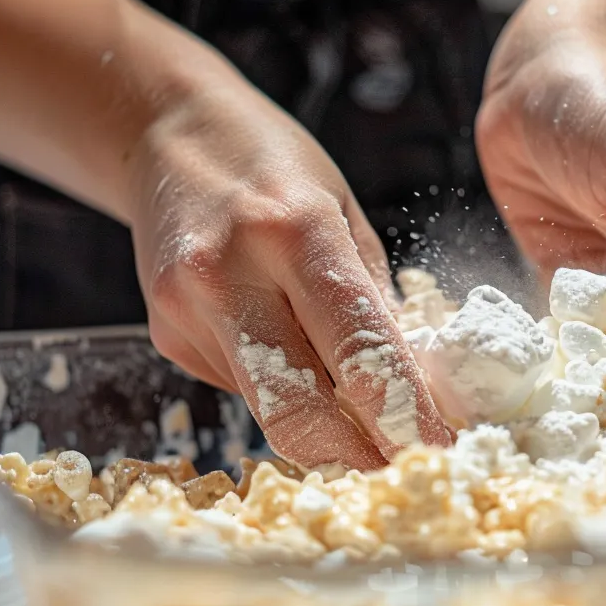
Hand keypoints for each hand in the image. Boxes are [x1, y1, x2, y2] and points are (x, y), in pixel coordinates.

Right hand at [126, 93, 449, 469]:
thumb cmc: (272, 164)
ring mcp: (186, 311)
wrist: (166, 133)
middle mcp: (230, 275)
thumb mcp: (343, 208)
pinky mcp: (166, 336)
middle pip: (298, 411)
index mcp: (294, 233)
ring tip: (349, 405)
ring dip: (319, 427)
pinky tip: (278, 342)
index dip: (404, 417)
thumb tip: (410, 383)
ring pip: (267, 412)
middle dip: (355, 458)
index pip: (360, 353)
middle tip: (398, 472)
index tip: (440, 452)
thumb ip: (372, 296)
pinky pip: (239, 388)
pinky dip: (276, 388)